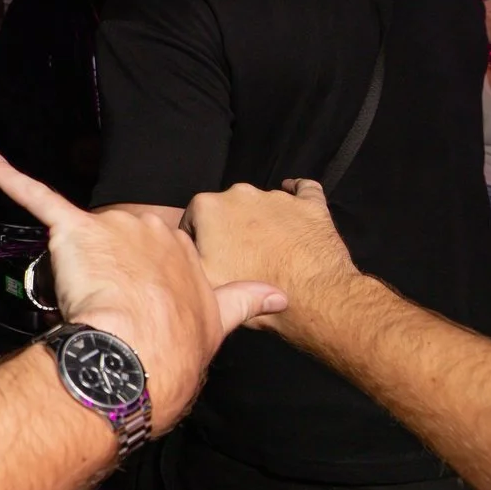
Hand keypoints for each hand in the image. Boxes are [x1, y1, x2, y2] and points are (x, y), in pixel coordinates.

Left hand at [0, 152, 280, 429]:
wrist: (139, 356)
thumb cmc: (176, 346)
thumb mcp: (221, 321)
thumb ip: (248, 299)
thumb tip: (281, 294)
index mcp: (184, 248)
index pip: (164, 245)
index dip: (149, 272)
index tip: (147, 295)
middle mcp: (152, 228)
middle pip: (125, 234)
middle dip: (115, 264)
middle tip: (115, 303)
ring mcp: (113, 227)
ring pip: (88, 234)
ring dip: (82, 259)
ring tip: (87, 297)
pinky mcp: (74, 230)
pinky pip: (40, 198)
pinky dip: (14, 180)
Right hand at [184, 180, 358, 340]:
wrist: (313, 297)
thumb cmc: (253, 290)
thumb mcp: (201, 282)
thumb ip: (182, 260)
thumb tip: (176, 251)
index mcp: (208, 207)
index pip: (191, 221)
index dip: (197, 244)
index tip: (208, 263)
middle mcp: (241, 193)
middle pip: (225, 211)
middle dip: (227, 231)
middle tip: (236, 262)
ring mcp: (278, 196)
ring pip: (260, 207)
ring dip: (260, 225)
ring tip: (269, 255)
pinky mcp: (310, 204)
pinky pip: (302, 191)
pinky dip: (297, 198)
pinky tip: (295, 215)